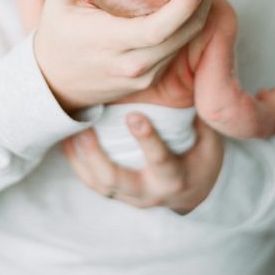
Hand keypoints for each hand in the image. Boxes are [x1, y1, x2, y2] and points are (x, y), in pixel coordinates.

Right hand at [34, 0, 212, 112]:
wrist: (57, 82)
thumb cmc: (58, 37)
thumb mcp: (55, 5)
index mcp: (108, 42)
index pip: (156, 29)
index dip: (181, 8)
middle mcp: (130, 63)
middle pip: (180, 36)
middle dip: (199, 7)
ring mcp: (142, 75)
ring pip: (183, 45)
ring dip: (197, 18)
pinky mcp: (149, 80)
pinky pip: (176, 52)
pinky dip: (186, 30)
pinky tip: (189, 9)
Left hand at [61, 114, 223, 212]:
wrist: (194, 195)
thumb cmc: (201, 159)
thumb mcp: (209, 141)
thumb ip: (200, 115)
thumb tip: (193, 77)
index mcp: (176, 177)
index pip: (160, 160)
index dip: (146, 138)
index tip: (133, 115)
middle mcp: (150, 192)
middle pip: (116, 180)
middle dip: (97, 156)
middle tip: (84, 130)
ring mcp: (131, 197)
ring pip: (99, 184)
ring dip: (81, 158)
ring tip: (70, 132)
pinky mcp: (117, 196)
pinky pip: (91, 183)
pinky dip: (76, 163)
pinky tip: (66, 141)